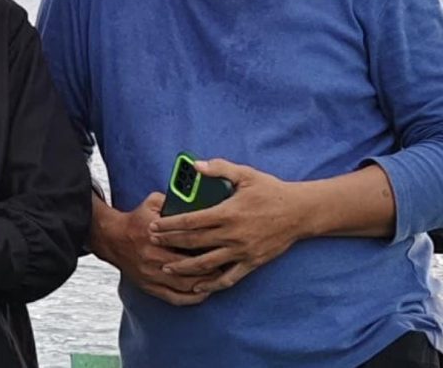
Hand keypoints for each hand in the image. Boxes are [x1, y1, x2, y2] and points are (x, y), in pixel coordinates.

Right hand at [92, 192, 220, 305]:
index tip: (221, 244)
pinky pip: (174, 298)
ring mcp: (151, 275)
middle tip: (226, 263)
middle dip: (210, 268)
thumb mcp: (151, 203)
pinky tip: (202, 293)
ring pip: (185, 286)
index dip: (206, 246)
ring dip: (204, 284)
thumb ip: (173, 201)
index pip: (186, 243)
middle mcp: (153, 257)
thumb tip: (195, 198)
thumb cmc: (135, 220)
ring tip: (218, 279)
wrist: (112, 238)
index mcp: (155, 235)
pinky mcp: (150, 286)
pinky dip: (191, 298)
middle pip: (189, 268)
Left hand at [149, 159, 304, 293]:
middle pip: (194, 242)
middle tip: (152, 243)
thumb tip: (195, 165)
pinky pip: (229, 277)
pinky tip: (198, 286)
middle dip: (170, 243)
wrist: (300, 212)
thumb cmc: (271, 190)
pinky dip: (212, 284)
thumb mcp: (245, 174)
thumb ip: (219, 168)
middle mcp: (232, 234)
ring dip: (184, 267)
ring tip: (167, 268)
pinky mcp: (252, 262)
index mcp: (227, 212)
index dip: (170, 224)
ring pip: (207, 263)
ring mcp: (242, 251)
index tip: (154, 225)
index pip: (191, 220)